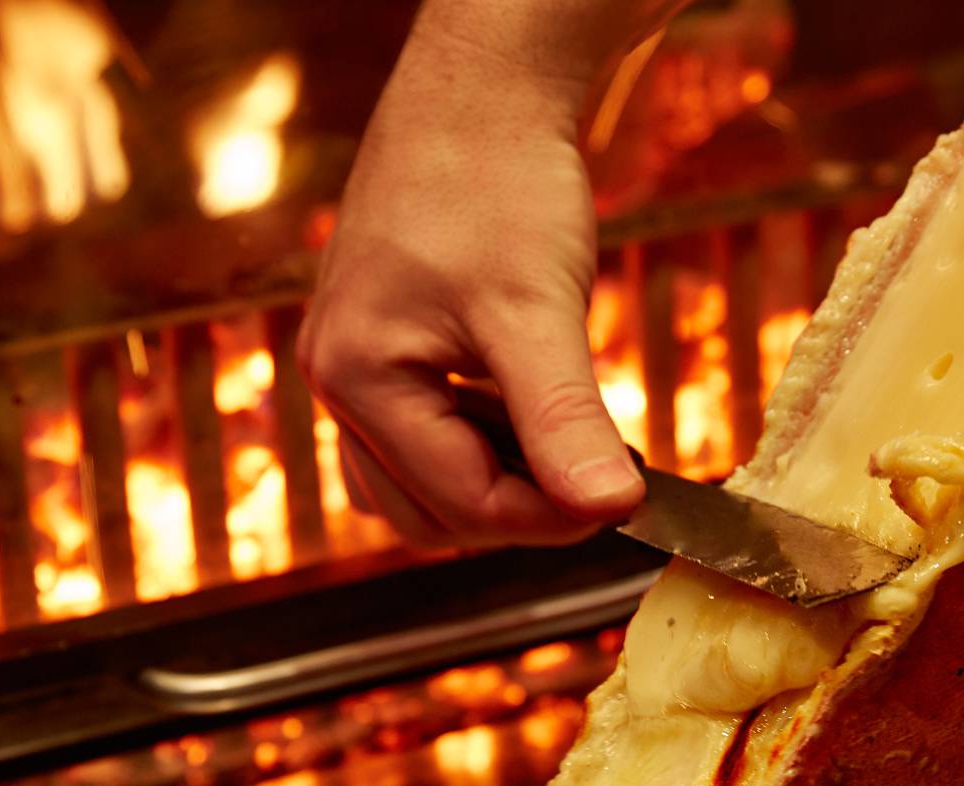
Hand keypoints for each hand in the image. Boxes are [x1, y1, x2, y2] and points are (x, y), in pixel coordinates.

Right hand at [299, 9, 648, 550]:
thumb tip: (608, 508)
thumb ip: (565, 420)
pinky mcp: (385, 349)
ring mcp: (355, 366)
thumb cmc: (498, 180)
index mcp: (356, 377)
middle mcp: (337, 380)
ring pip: (422, 486)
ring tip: (568, 442)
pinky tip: (534, 413)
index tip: (626, 498)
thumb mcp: (539, 311)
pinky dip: (483, 448)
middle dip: (521, 509)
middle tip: (599, 474)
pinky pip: (424, 439)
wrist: (485, 91)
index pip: (463, 503)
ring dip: (499, 485)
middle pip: (432, 511)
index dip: (552, 516)